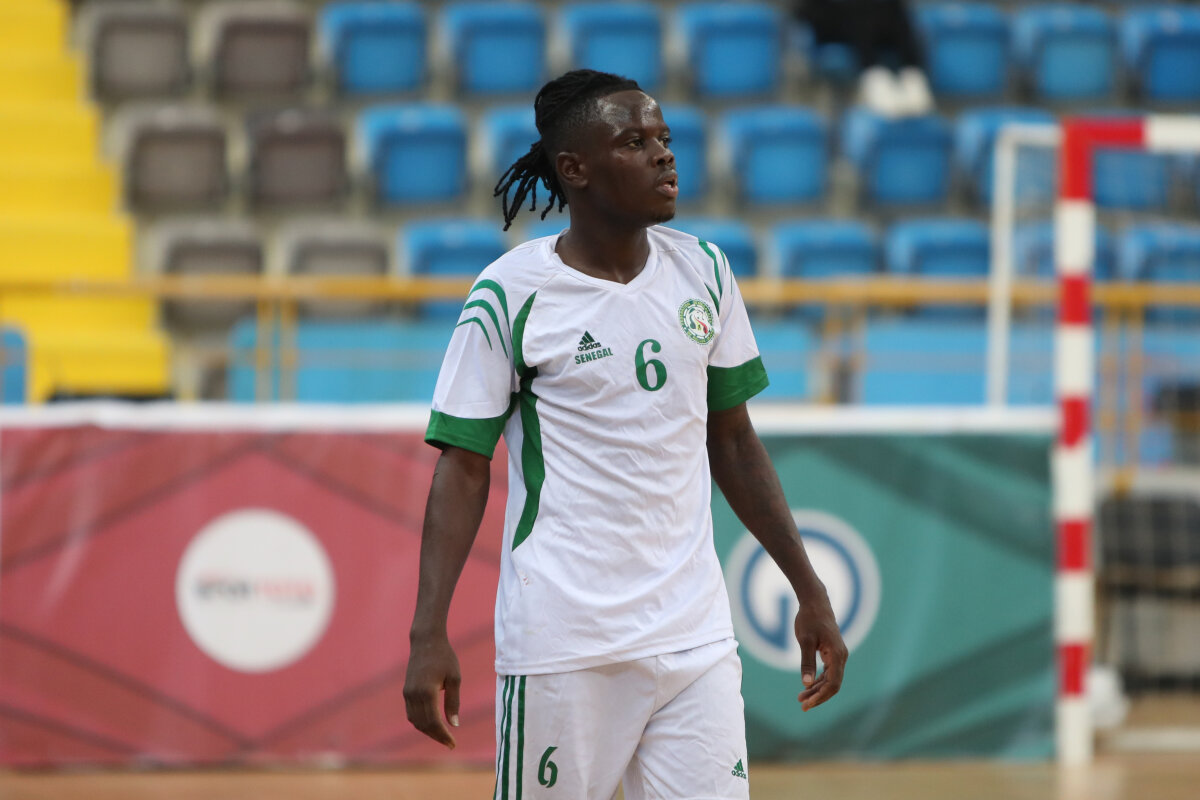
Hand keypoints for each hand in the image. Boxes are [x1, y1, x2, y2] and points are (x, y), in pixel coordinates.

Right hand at [403, 633, 461, 747]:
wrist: (426, 641)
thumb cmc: (445, 657)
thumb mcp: (455, 678)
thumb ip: (453, 702)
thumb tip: (454, 724)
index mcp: (428, 691)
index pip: (434, 722)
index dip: (443, 735)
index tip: (453, 744)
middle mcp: (414, 695)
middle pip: (423, 725)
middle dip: (436, 736)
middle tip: (450, 743)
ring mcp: (408, 693)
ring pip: (415, 721)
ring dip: (428, 731)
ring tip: (442, 735)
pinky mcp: (406, 691)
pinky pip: (411, 713)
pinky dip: (420, 722)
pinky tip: (432, 723)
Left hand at [794, 598, 847, 711]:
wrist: (815, 602)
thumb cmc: (809, 619)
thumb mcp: (804, 640)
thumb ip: (806, 662)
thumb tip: (806, 684)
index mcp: (837, 655)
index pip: (833, 684)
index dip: (821, 696)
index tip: (807, 703)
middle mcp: (841, 657)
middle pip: (833, 685)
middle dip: (818, 696)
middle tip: (802, 705)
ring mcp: (838, 655)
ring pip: (830, 680)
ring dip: (817, 690)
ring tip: (801, 699)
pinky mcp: (832, 653)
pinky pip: (828, 672)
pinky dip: (818, 681)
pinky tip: (807, 687)